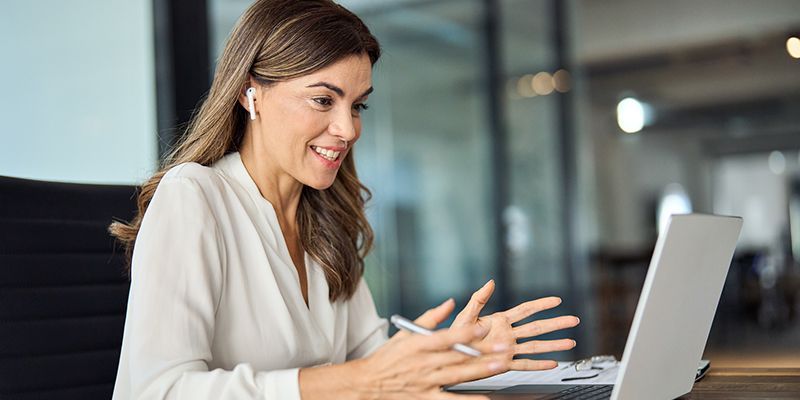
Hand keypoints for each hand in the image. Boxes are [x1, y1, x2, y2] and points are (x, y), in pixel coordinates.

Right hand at [299, 299, 511, 399]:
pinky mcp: (426, 397)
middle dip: (481, 351)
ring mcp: (425, 382)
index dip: (465, 333)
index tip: (483, 328)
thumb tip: (450, 303)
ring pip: (457, 375)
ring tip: (499, 366)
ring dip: (479, 371)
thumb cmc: (388, 357)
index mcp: (417, 344)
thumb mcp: (405, 333)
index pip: (445, 337)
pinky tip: (482, 398)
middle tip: (502, 347)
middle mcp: (422, 363)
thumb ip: (430, 318)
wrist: (369, 383)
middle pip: (456, 356)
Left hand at [451, 280, 579, 371]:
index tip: (556, 300)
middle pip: (537, 327)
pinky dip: (539, 365)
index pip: (525, 310)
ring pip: (535, 346)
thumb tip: (490, 283)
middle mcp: (507, 335)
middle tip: (573, 320)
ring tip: (570, 342)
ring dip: (554, 344)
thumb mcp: (466, 316)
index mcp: (499, 321)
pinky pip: (524, 364)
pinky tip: (552, 363)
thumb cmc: (454, 336)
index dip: (541, 304)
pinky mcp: (504, 364)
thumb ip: (478, 299)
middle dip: (556, 323)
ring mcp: (507, 349)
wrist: (448, 357)